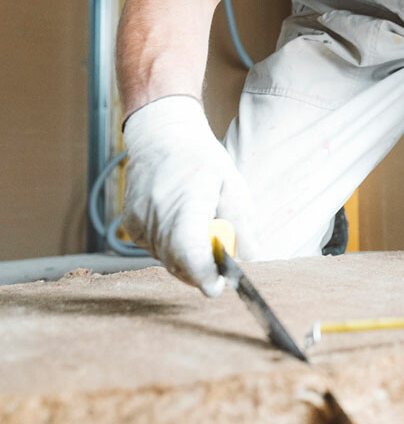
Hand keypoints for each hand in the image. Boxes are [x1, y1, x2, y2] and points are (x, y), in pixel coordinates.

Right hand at [122, 95, 258, 295]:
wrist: (161, 136)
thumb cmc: (201, 159)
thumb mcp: (232, 185)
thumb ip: (242, 223)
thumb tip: (252, 257)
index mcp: (188, 200)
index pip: (189, 250)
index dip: (203, 273)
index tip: (217, 286)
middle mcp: (158, 213)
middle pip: (178, 263)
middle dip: (201, 270)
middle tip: (219, 264)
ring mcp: (139, 221)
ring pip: (166, 260)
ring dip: (187, 257)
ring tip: (200, 227)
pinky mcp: (130, 226)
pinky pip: (155, 250)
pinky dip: (172, 248)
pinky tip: (182, 225)